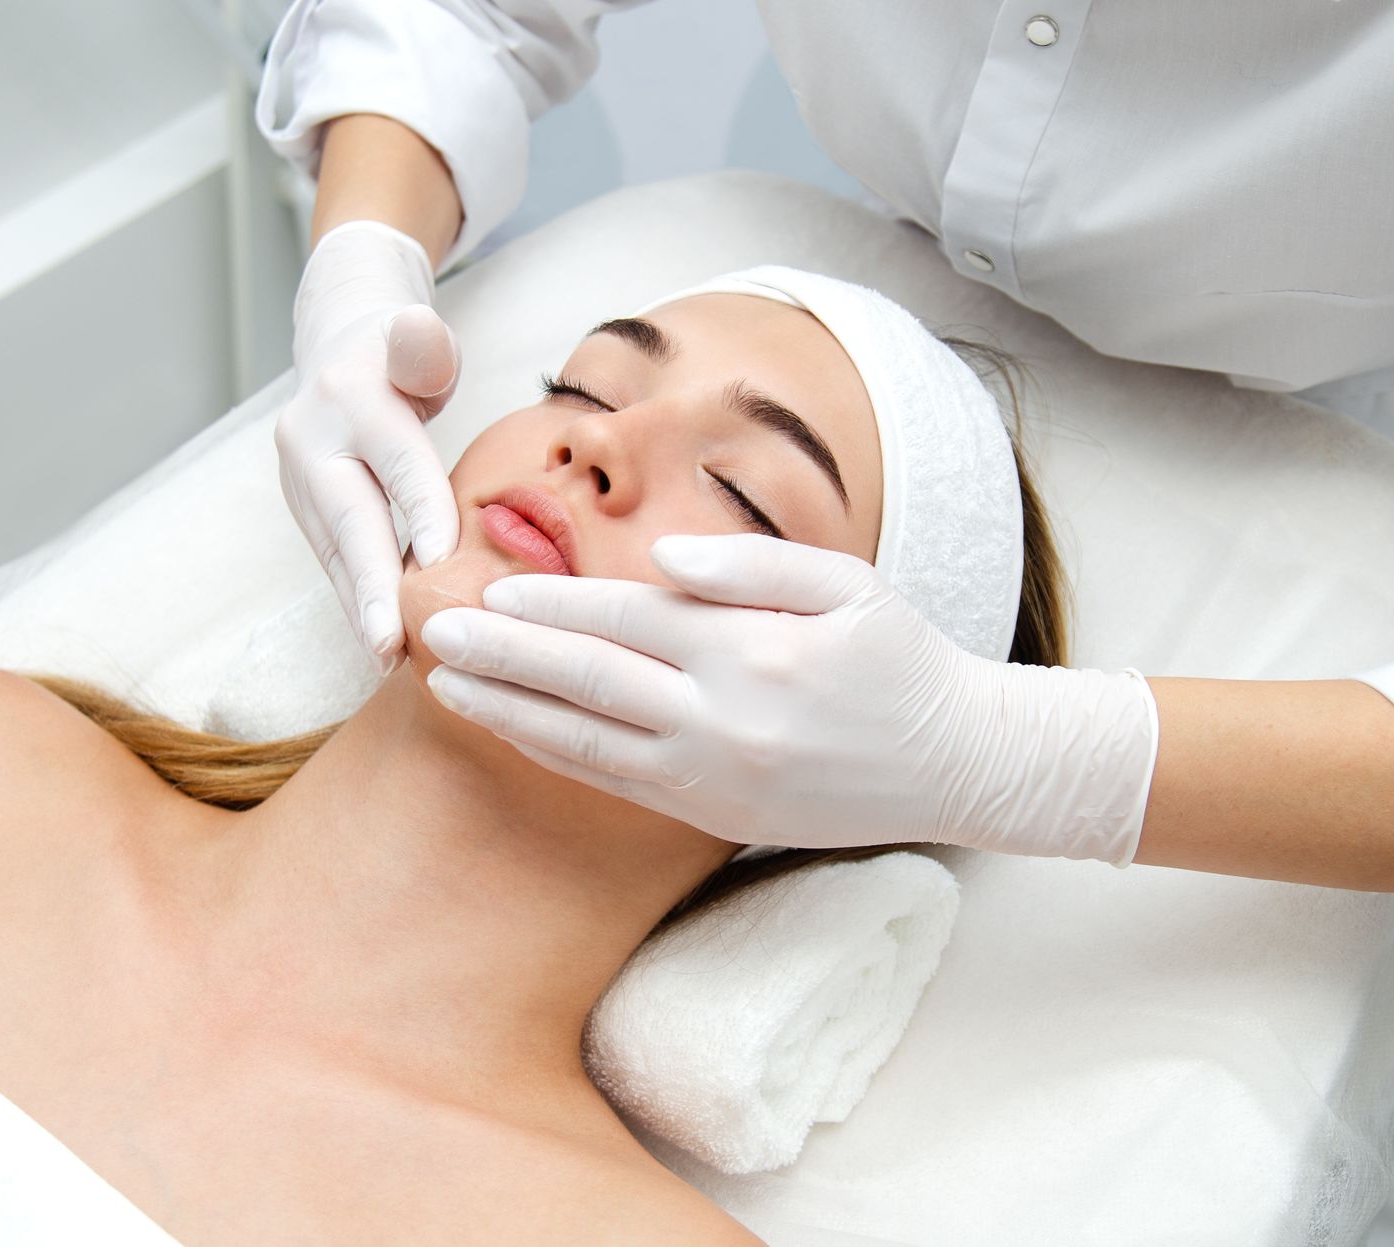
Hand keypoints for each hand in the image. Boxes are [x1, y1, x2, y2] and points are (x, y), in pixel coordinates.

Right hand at [279, 220, 462, 671]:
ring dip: (358, 607)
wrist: (339, 349)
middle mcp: (312, 439)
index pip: (396, 461)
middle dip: (371, 584)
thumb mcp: (420, 337)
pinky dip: (354, 598)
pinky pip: (332, 557)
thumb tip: (420, 336)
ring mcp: (298, 477)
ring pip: (334, 549)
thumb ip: (424, 344)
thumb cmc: (402, 354)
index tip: (443, 566)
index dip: (421, 511)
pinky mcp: (301, 507)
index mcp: (352, 396)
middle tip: (390, 641)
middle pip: (349, 518)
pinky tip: (376, 639)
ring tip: (384, 656)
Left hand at [418, 534, 1157, 862]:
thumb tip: (659, 558)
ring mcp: (713, 776)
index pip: (626, 619)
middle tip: (434, 634)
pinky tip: (515, 732)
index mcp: (752, 649)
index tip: (492, 590)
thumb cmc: (903, 661)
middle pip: (586, 679)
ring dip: (510, 712)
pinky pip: (616, 784)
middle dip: (503, 655)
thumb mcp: (849, 585)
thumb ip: (752, 565)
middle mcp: (721, 718)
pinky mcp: (713, 815)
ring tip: (447, 687)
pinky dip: (557, 755)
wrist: (959, 764)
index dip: (552, 604)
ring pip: (586, 741)